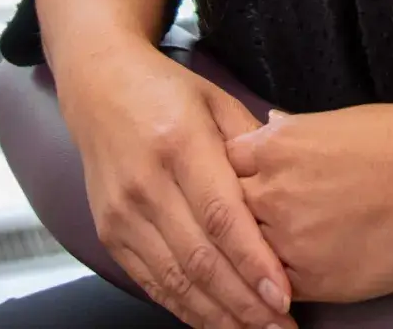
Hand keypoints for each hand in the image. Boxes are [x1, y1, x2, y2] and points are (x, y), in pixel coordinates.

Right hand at [56, 37, 296, 328]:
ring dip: (216, 316)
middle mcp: (147, 184)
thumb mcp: (217, 100)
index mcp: (181, 144)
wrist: (100, 86)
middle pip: (199, 259)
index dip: (252, 261)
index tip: (283, 295)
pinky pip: (151, 281)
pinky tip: (214, 321)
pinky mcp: (109, 234)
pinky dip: (184, 308)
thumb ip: (253, 144)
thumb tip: (292, 184)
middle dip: (242, 303)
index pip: (221, 216)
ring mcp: (123, 214)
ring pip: (174, 280)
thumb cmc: (168, 91)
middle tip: (280, 327)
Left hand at [225, 101, 392, 303]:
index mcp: (277, 146)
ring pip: (248, 252)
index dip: (234, 174)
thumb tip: (270, 126)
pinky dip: (277, 281)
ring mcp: (288, 240)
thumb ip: (294, 134)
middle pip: (229, 209)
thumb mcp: (340, 121)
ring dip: (257, 250)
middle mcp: (272, 192)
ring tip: (278, 247)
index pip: (224, 163)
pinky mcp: (310, 281)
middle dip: (241, 213)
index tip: (244, 179)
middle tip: (261, 217)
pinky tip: (296, 270)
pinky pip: (274, 286)